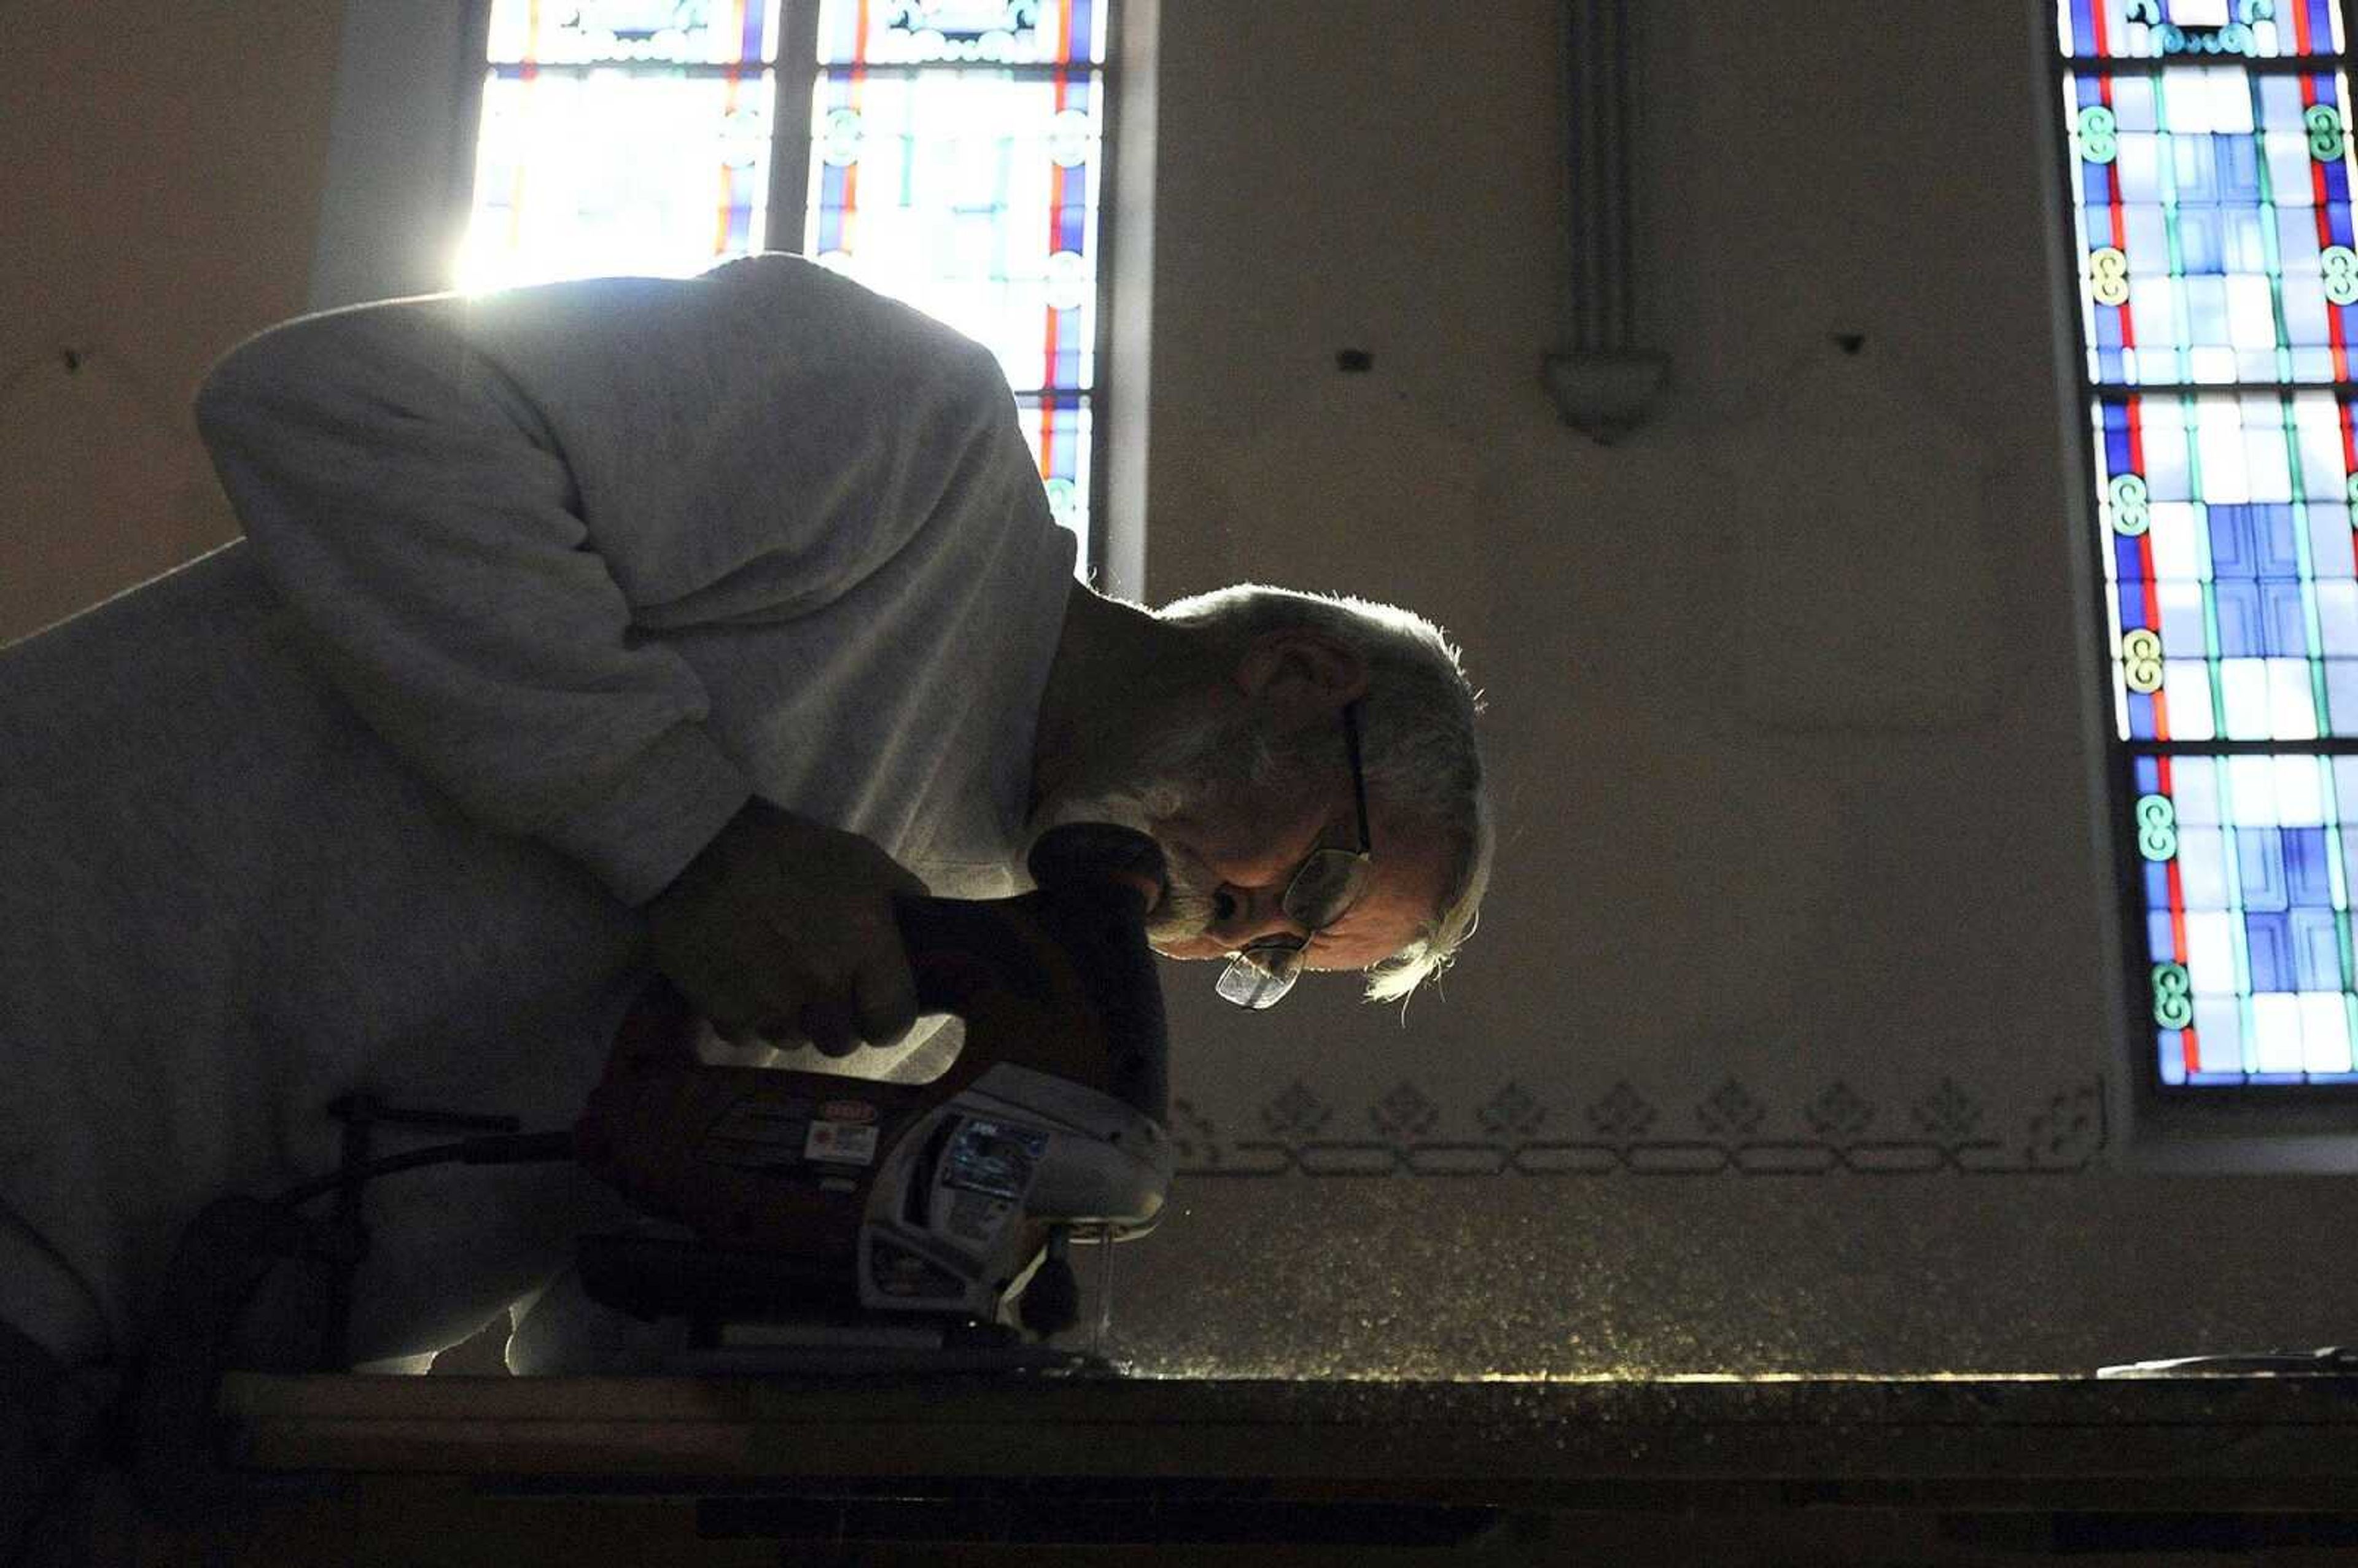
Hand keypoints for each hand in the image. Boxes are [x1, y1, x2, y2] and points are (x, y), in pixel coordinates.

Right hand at [642, 799, 928, 1055]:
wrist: (700, 848)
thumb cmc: (790, 849)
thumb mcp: (863, 860)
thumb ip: (902, 900)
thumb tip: (920, 931)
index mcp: (866, 947)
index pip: (892, 1023)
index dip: (885, 1018)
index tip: (874, 1006)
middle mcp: (823, 984)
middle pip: (841, 1042)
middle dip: (835, 1021)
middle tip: (821, 989)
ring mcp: (772, 1005)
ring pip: (793, 1040)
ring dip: (791, 1019)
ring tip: (777, 978)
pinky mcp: (725, 1013)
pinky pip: (746, 1035)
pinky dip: (747, 1015)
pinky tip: (741, 976)